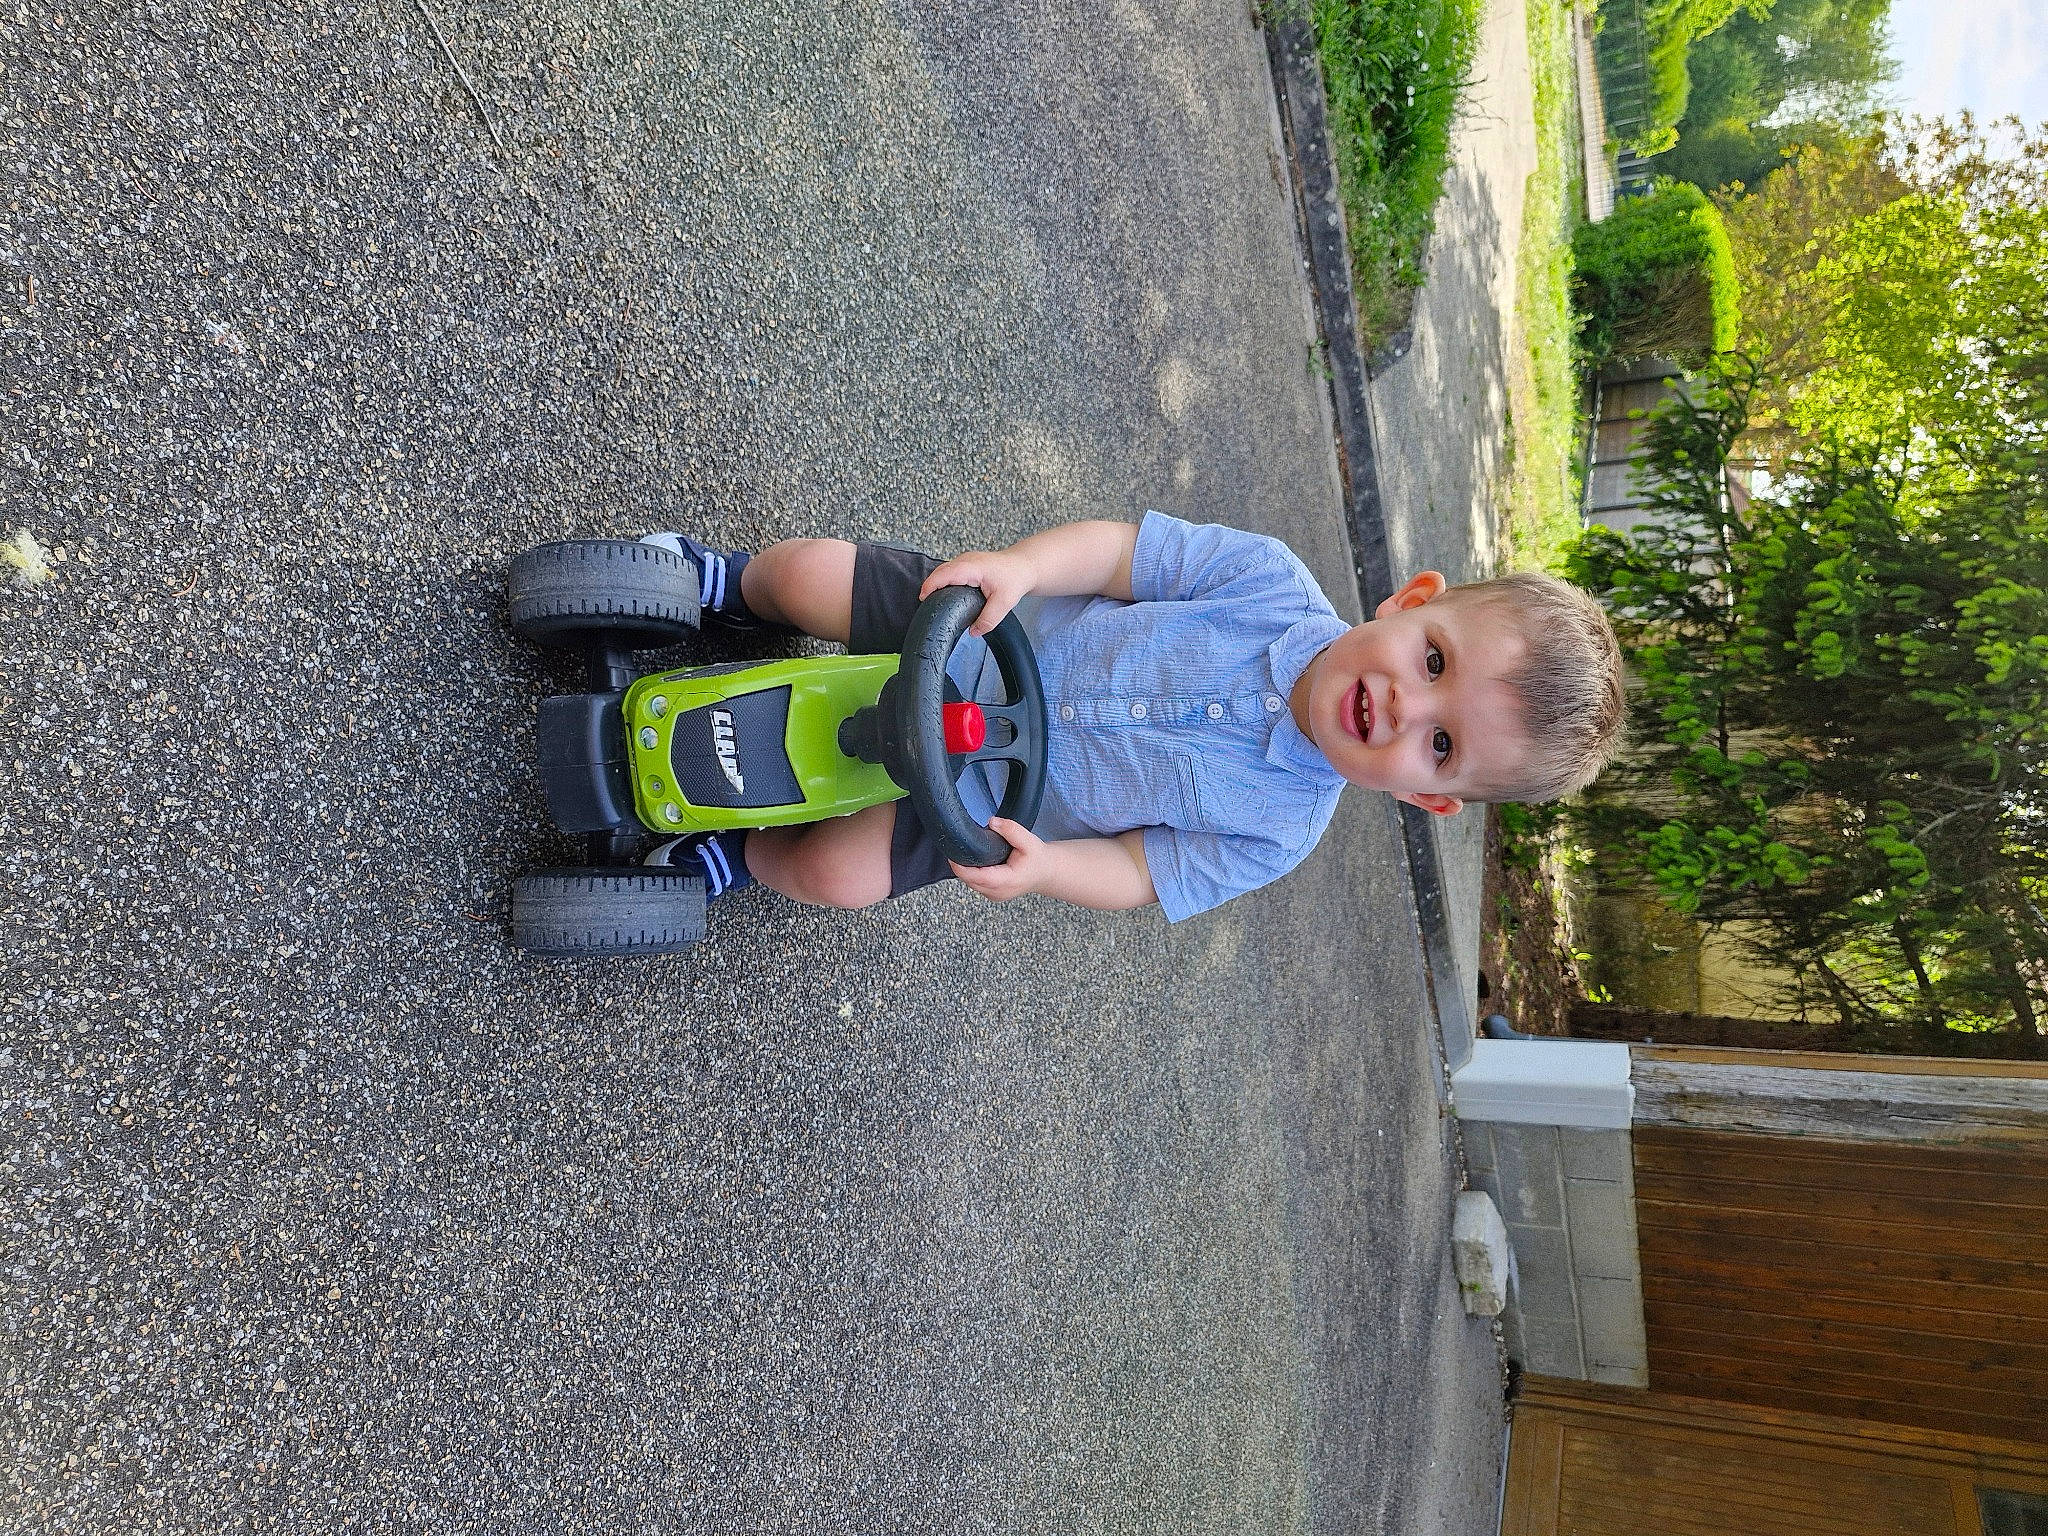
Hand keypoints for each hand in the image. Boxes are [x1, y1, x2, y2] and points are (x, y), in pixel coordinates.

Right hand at [920, 548, 1035, 634]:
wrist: (1024, 566)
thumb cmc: (1015, 577)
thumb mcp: (1004, 602)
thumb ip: (989, 619)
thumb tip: (974, 632)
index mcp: (971, 567)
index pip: (944, 574)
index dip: (930, 586)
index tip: (923, 599)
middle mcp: (965, 560)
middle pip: (939, 571)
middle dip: (929, 586)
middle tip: (926, 606)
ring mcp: (965, 560)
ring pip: (943, 570)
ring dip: (935, 583)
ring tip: (932, 602)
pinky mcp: (967, 564)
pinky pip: (949, 571)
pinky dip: (942, 581)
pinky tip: (944, 594)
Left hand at [949, 817, 1051, 901]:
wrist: (1045, 872)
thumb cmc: (1038, 858)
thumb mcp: (1029, 841)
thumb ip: (1011, 830)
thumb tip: (992, 822)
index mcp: (1007, 881)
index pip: (977, 877)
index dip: (960, 866)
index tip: (953, 853)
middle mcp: (998, 892)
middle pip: (968, 880)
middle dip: (960, 864)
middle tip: (959, 845)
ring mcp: (993, 895)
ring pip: (969, 882)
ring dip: (965, 869)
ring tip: (969, 852)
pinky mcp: (991, 893)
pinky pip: (974, 883)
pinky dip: (971, 873)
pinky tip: (976, 861)